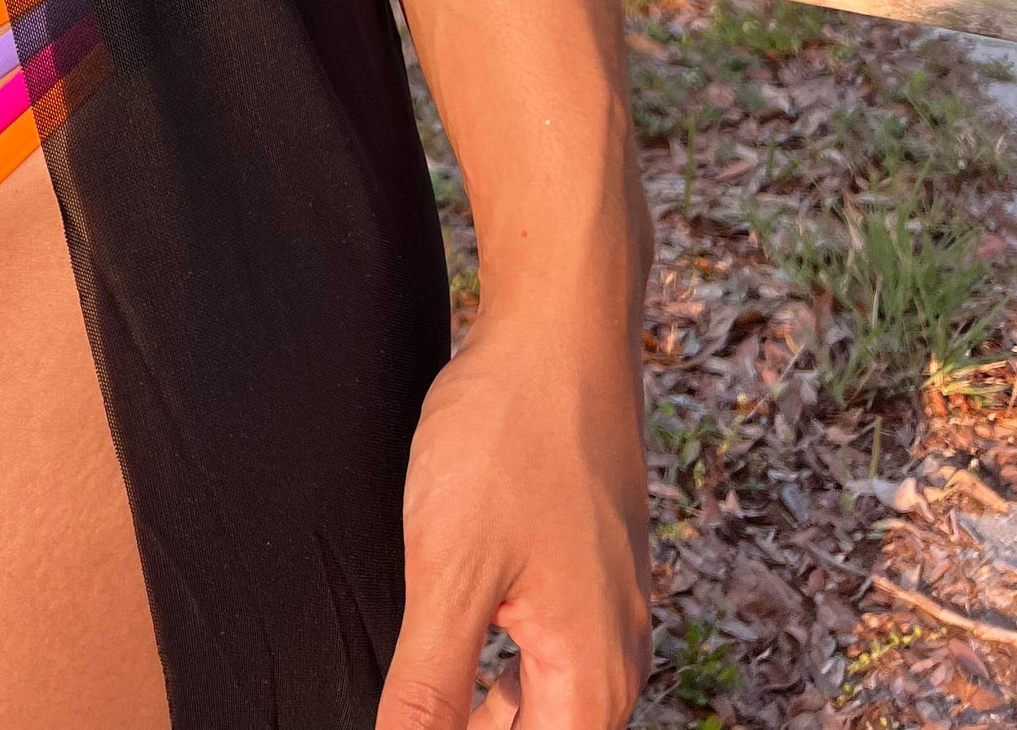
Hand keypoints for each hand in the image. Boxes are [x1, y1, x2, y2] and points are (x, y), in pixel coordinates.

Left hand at [377, 294, 651, 727]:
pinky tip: (445, 633)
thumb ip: (427, 688)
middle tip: (402, 694)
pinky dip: (489, 658)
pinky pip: (540, 645)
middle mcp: (613, 657)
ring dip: (473, 703)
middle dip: (461, 723)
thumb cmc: (510, 435)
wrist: (560, 326)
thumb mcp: (449, 571)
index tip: (407, 711)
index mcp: (591, 682)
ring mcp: (604, 607)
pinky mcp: (585, 565)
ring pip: (534, 698)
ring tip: (411, 685)